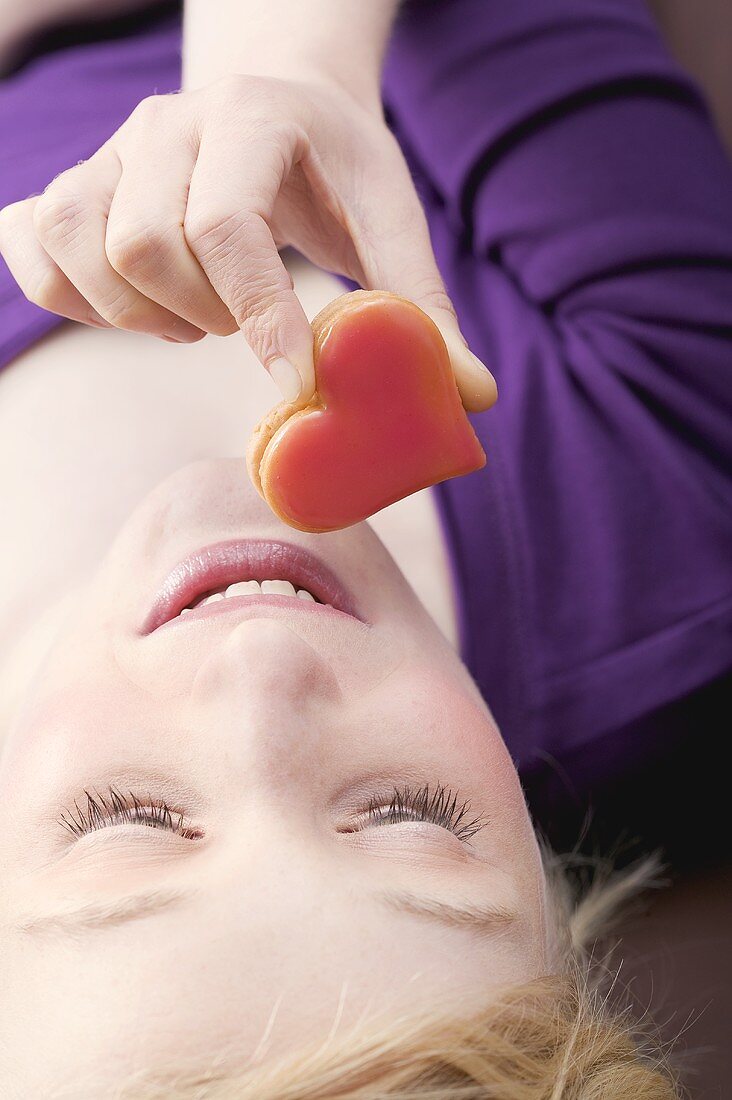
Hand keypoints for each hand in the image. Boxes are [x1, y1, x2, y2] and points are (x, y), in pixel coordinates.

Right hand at [0, 74, 496, 408]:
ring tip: (198, 319)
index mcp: (254, 118)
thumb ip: (423, 306)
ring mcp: (111, 150)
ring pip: (83, 249)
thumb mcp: (391, 219)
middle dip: (204, 316)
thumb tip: (471, 399)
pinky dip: (71, 299)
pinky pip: (31, 247)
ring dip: (140, 314)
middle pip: (144, 245)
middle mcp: (168, 123)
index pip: (228, 226)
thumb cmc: (339, 170)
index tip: (297, 386)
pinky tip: (136, 309)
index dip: (259, 318)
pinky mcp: (74, 182)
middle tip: (243, 328)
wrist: (279, 103)